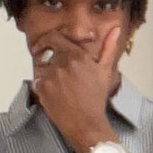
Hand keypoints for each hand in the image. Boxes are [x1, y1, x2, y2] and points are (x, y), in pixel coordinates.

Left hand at [30, 27, 119, 152]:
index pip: (54, 38)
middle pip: (45, 53)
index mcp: (78, 55)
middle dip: (46, 58)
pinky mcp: (42, 87)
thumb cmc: (96, 97)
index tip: (45, 44)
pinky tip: (53, 94)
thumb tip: (115, 29)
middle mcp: (63, 63)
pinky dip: (41, 86)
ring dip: (44, 73)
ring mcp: (51, 75)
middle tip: (50, 67)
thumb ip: (108, 47)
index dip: (47, 40)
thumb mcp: (105, 70)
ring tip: (57, 85)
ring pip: (40, 67)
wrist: (86, 122)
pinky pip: (36, 81)